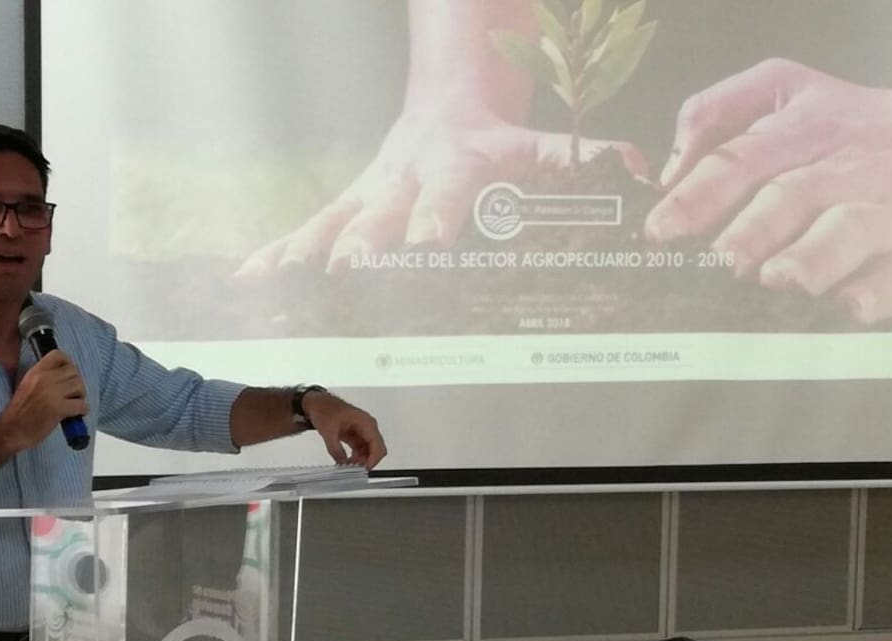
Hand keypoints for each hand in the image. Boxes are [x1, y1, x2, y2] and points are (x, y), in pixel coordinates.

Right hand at [0, 350, 87, 450]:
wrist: (10, 431)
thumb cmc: (19, 412)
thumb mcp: (27, 385)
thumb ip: (44, 378)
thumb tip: (65, 376)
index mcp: (35, 372)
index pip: (58, 355)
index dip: (68, 363)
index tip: (69, 375)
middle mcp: (44, 379)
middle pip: (73, 371)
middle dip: (77, 383)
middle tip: (73, 394)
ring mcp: (51, 393)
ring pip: (79, 386)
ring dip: (80, 396)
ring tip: (74, 404)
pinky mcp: (58, 408)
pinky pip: (81, 404)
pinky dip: (82, 410)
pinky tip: (75, 414)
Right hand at [236, 109, 647, 276]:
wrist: (442, 106)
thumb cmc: (493, 139)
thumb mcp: (540, 145)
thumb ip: (586, 158)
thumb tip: (641, 172)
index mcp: (455, 166)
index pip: (449, 193)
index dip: (438, 215)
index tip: (430, 241)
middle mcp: (404, 179)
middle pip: (382, 211)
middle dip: (364, 240)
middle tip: (349, 268)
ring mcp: (369, 193)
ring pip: (333, 221)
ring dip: (307, 252)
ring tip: (279, 282)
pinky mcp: (346, 205)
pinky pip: (308, 227)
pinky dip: (280, 253)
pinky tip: (250, 280)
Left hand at [302, 392, 387, 469]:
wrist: (318, 403)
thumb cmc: (325, 409)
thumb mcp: (328, 431)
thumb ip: (335, 450)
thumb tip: (341, 463)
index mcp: (366, 422)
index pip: (378, 445)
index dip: (373, 460)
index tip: (363, 469)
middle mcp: (367, 427)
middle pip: (376, 450)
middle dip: (367, 461)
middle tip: (355, 470)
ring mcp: (362, 432)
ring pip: (369, 452)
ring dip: (361, 461)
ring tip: (348, 466)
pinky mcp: (356, 436)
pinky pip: (361, 451)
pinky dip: (356, 458)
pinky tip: (347, 462)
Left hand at [646, 59, 891, 322]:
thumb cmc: (846, 124)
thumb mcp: (785, 88)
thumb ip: (717, 112)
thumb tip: (668, 171)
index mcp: (800, 130)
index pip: (739, 160)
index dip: (696, 196)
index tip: (659, 229)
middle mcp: (839, 170)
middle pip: (787, 197)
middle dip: (748, 230)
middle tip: (717, 261)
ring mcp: (882, 212)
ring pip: (844, 233)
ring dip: (809, 257)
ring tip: (775, 278)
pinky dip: (873, 293)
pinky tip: (847, 306)